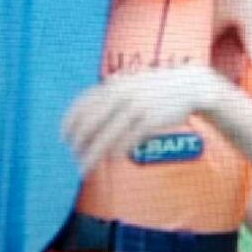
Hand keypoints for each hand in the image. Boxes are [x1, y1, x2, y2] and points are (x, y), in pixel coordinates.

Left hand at [63, 64, 217, 173]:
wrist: (189, 85)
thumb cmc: (157, 88)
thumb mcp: (131, 84)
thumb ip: (110, 96)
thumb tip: (88, 115)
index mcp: (113, 85)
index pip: (81, 105)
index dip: (68, 123)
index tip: (63, 139)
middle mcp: (120, 95)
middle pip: (89, 124)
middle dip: (77, 144)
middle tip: (73, 158)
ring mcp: (135, 107)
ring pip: (105, 137)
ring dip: (93, 155)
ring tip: (86, 167)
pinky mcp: (149, 120)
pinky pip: (127, 142)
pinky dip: (117, 153)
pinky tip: (112, 160)